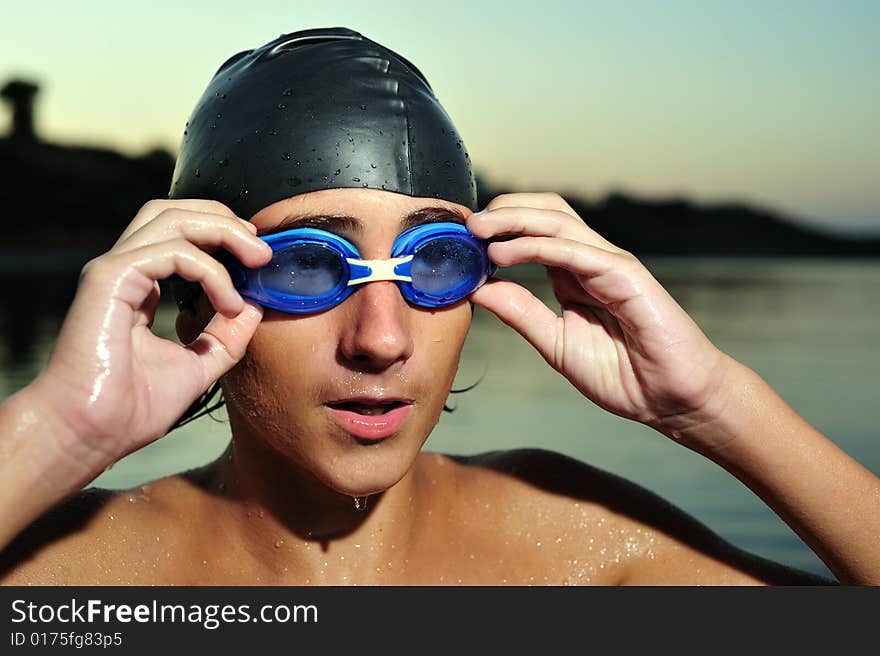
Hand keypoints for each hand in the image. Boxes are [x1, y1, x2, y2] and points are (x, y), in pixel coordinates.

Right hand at [33, 199, 271, 473]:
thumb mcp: (199, 364)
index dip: (221, 235)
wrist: (93, 434)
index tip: (258, 259)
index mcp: (139, 287)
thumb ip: (226, 336)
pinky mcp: (110, 277)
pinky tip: (229, 302)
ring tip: (256, 259)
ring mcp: (114, 270)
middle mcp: (124, 271)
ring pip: (172, 218)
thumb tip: (256, 306)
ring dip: (223, 232)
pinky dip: (210, 271)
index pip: (179, 235)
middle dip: (224, 221)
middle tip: (263, 249)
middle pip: (174, 212)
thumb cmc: (133, 408)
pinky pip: (173, 253)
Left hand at [467, 193, 736, 450]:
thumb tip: (479, 290)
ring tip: (477, 230)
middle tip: (465, 225)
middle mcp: (591, 261)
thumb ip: (521, 314)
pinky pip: (574, 250)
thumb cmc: (623, 375)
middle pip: (545, 212)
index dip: (498, 229)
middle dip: (503, 211)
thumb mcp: (556, 343)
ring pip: (557, 220)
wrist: (672, 399)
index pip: (534, 232)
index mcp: (574, 275)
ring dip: (513, 219)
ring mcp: (609, 263)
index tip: (461, 241)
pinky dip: (536, 246)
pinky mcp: (625, 274)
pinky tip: (505, 253)